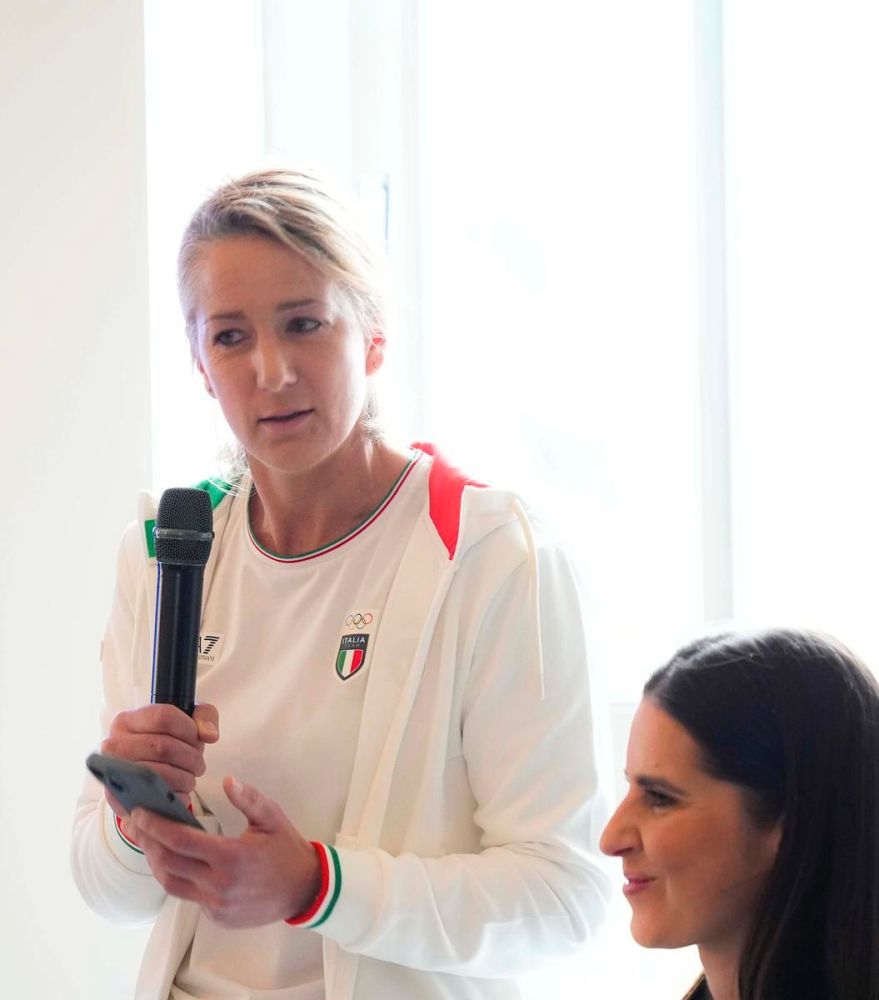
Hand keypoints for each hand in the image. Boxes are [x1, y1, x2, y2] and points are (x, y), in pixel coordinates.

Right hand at [101, 703, 219, 829]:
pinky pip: (154, 797)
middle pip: (163, 746)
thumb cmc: (166, 745)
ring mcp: (113, 772)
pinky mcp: (118, 798)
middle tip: (199, 765)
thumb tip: (209, 735)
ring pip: (159, 773)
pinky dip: (175, 796)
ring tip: (191, 778)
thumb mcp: (185, 722)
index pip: (163, 716)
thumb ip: (204, 717)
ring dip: (185, 778)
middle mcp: (113, 744)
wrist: (140, 779)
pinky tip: (180, 792)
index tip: (197, 739)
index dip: (188, 728)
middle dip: (190, 757)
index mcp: (127, 720)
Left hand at [128, 777, 321, 927]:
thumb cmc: (286, 848)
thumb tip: (227, 780)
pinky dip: (178, 876)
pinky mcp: (216, 917)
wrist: (304, 889)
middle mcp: (218, 884)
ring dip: (155, 862)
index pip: (181, 841)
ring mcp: (215, 905)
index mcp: (231, 857)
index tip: (139, 812)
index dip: (155, 826)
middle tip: (135, 824)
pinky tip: (176, 860)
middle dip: (147, 842)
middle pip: (168, 864)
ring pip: (171, 884)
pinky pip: (189, 896)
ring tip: (149, 842)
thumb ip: (249, 798)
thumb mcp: (272, 817)